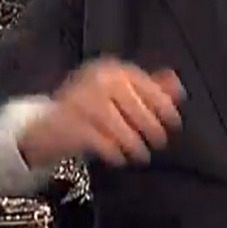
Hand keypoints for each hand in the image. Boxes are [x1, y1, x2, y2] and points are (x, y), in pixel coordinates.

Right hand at [17, 59, 183, 168]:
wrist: (47, 125)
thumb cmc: (90, 107)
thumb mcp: (120, 92)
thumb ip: (150, 87)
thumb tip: (179, 88)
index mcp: (112, 69)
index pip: (147, 86)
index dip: (164, 106)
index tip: (174, 122)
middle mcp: (98, 80)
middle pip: (138, 110)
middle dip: (152, 130)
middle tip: (158, 143)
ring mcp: (83, 101)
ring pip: (122, 129)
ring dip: (135, 146)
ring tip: (140, 154)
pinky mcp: (72, 125)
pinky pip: (103, 144)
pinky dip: (115, 154)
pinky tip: (120, 158)